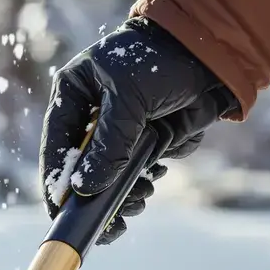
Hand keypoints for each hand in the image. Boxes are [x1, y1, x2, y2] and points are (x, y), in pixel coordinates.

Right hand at [39, 17, 239, 244]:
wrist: (212, 52)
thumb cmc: (161, 60)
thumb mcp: (130, 98)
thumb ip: (108, 145)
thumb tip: (85, 189)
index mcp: (74, 96)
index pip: (56, 147)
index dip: (57, 182)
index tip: (60, 213)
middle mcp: (92, 118)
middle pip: (82, 169)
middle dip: (97, 195)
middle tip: (113, 216)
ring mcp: (120, 133)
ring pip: (111, 178)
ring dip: (125, 192)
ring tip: (143, 193)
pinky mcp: (146, 143)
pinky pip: (139, 173)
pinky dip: (147, 180)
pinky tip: (156, 173)